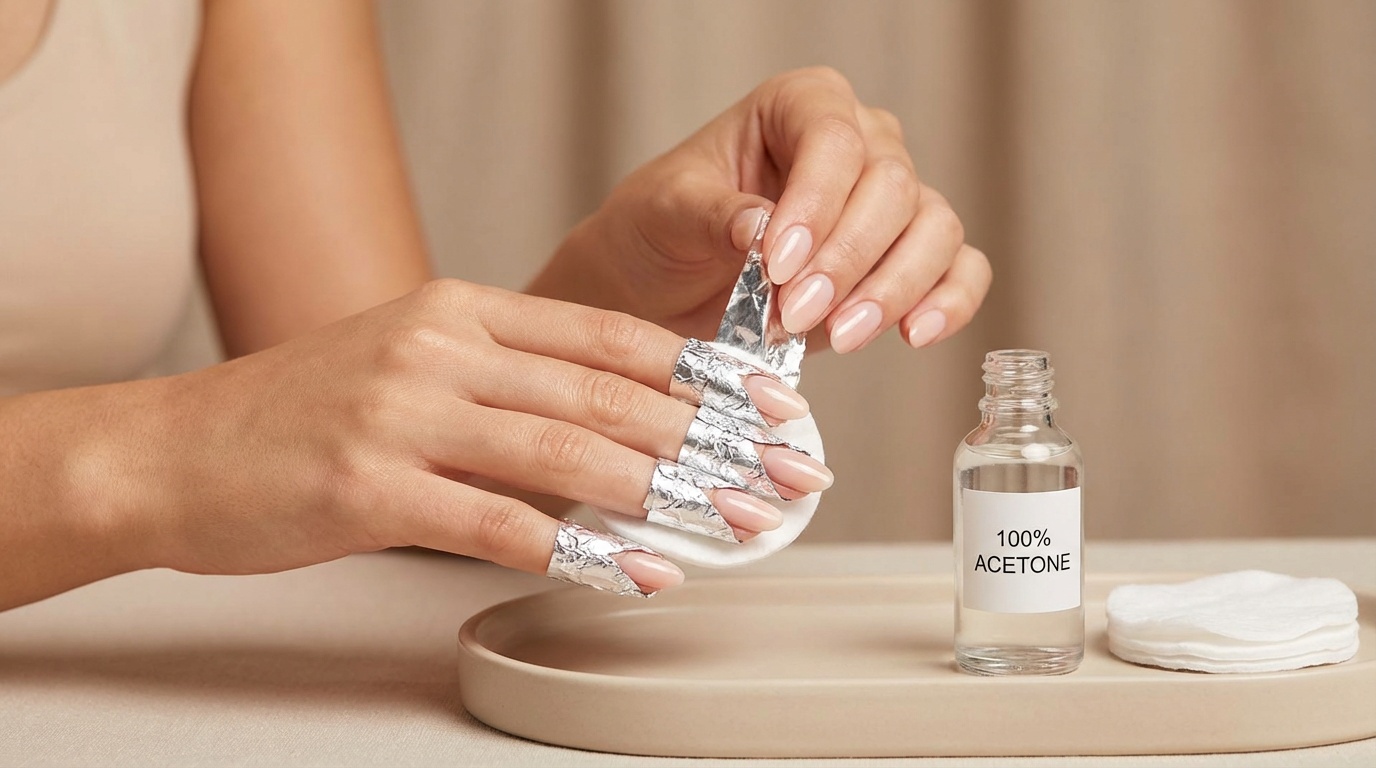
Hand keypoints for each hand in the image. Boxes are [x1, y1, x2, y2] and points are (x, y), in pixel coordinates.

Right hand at [98, 281, 827, 595]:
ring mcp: (405, 415)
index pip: (609, 335)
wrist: (174, 451)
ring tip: (729, 520)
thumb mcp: (412, 363)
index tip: (769, 402)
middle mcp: (441, 349)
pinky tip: (630, 568)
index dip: (702, 371)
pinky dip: (577, 549)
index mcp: (460, 309)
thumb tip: (620, 436)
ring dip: (662, 491)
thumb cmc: (300, 413)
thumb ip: (510, 386)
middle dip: (708, 437)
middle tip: (777, 474)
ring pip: (563, 451)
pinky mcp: (373, 487)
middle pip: (604, 393)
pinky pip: (499, 521)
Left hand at [535, 66, 990, 353]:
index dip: (816, 204)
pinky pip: (960, 269)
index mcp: (799, 106)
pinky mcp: (908, 259)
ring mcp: (892, 201)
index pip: (834, 139)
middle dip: (847, 259)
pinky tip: (914, 334)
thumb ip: (715, 216)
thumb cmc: (661, 230)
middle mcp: (861, 142)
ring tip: (839, 337)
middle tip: (797, 314)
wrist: (664, 287)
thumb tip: (762, 229)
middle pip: (892, 186)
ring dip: (892, 289)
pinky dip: (949, 302)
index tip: (778, 265)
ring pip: (934, 228)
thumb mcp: (666, 213)